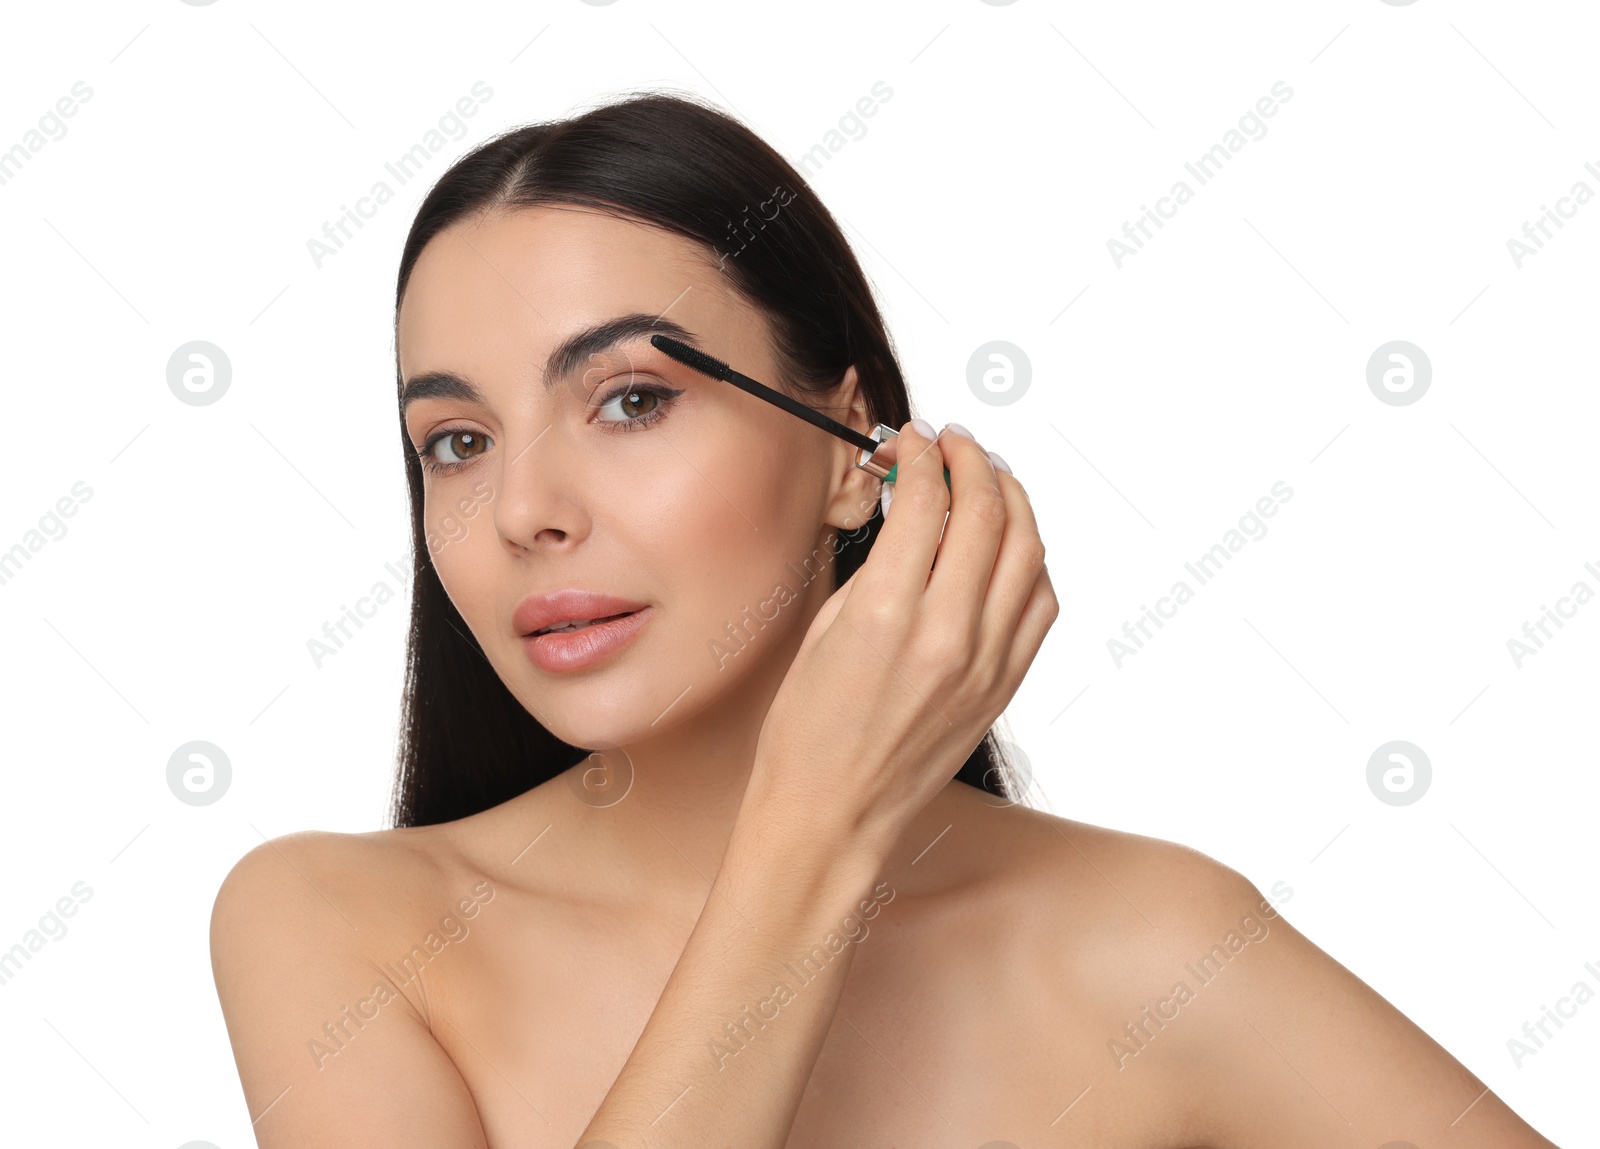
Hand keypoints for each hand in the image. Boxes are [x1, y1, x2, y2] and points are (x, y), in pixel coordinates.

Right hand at [744, 418, 1057, 860]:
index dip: (922, 455)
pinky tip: (1009, 546)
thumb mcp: (826, 630)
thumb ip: (879, 567)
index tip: (913, 441)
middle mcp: (948, 634)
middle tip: (954, 445)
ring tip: (990, 479)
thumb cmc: (809, 732)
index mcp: (888, 614)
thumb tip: (912, 514)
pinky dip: (1031, 561)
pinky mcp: (1004, 687)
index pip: (927, 500)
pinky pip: (1040, 604)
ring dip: (1013, 500)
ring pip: (1028, 551)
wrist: (830, 815)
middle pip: (987, 513)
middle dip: (973, 462)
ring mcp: (986, 662)